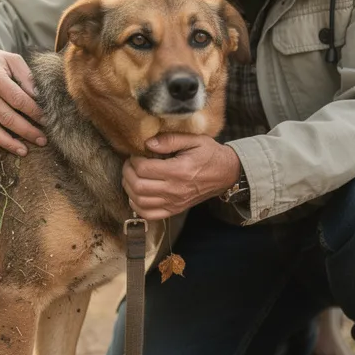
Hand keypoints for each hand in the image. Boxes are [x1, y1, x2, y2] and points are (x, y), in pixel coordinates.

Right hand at [0, 38, 45, 159]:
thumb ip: (26, 76)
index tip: (46, 120)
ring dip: (8, 143)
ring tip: (24, 151)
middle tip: (42, 140)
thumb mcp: (10, 59)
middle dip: (27, 131)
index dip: (34, 112)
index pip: (19, 100)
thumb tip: (39, 95)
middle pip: (7, 118)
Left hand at [123, 133, 240, 219]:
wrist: (226, 174)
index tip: (135, 154)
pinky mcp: (175, 210)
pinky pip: (150, 215)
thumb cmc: (210, 155)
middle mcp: (175, 190)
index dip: (134, 160)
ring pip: (140, 202)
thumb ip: (170, 140)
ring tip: (131, 177)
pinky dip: (137, 206)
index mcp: (179, 171)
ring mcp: (174, 202)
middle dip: (127, 173)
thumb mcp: (194, 140)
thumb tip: (148, 143)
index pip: (144, 169)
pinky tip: (136, 195)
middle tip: (129, 164)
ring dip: (129, 189)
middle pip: (139, 186)